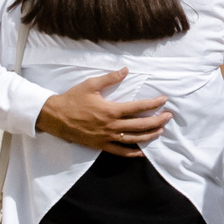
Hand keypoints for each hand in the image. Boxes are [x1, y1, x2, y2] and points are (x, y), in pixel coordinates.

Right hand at [35, 68, 170, 155]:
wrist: (54, 117)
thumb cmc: (72, 99)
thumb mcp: (91, 85)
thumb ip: (110, 78)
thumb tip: (126, 70)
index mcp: (111, 110)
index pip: (138, 108)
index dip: (153, 104)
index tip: (164, 100)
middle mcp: (111, 126)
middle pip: (140, 125)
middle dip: (157, 121)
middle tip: (168, 116)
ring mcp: (106, 138)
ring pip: (133, 140)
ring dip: (149, 136)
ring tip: (160, 131)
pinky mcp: (100, 145)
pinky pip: (120, 152)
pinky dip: (132, 153)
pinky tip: (142, 152)